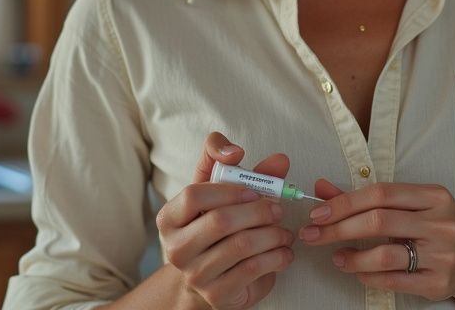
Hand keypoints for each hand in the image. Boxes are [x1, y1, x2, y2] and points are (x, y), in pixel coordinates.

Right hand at [154, 132, 295, 308]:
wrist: (208, 278)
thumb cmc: (214, 229)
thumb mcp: (219, 196)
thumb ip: (242, 171)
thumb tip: (279, 160)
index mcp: (170, 218)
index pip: (193, 195)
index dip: (229, 190)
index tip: (253, 191)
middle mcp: (176, 248)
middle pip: (221, 221)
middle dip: (258, 211)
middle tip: (278, 209)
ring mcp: (194, 274)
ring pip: (240, 245)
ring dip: (272, 234)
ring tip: (284, 231)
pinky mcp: (216, 294)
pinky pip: (252, 269)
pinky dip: (276, 256)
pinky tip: (283, 251)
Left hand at [299, 179, 454, 301]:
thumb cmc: (433, 226)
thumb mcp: (407, 205)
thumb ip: (364, 198)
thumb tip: (321, 188)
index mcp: (434, 196)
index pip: (381, 193)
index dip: (344, 202)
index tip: (318, 213)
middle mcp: (442, 223)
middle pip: (379, 221)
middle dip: (338, 228)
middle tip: (313, 235)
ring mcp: (443, 255)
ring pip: (385, 255)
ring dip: (352, 257)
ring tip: (337, 257)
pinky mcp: (438, 283)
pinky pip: (393, 280)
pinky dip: (368, 276)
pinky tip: (357, 271)